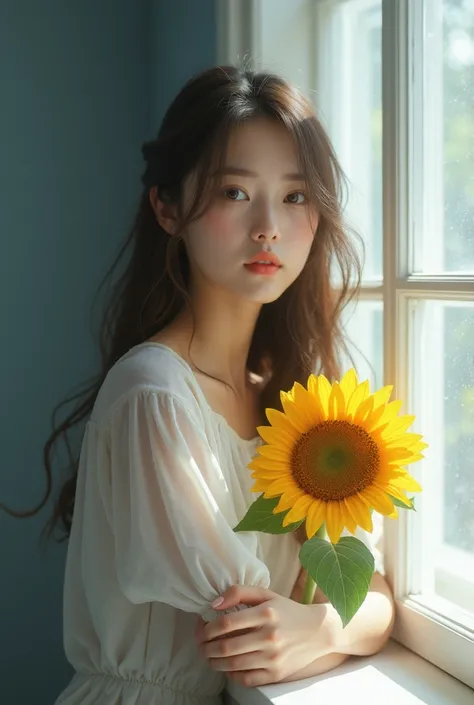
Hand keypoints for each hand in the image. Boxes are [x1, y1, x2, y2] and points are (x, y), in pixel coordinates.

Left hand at [195, 585, 333, 686]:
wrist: (318, 632)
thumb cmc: (287, 611)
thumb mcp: (266, 594)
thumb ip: (239, 592)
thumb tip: (214, 604)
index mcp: (265, 613)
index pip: (226, 623)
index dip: (207, 627)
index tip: (201, 627)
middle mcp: (269, 637)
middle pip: (226, 647)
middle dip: (206, 647)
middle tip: (200, 645)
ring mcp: (273, 658)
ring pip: (233, 665)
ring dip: (214, 662)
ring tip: (209, 656)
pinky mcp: (277, 674)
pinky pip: (246, 679)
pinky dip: (231, 675)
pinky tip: (227, 667)